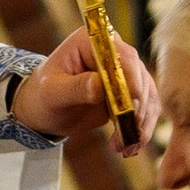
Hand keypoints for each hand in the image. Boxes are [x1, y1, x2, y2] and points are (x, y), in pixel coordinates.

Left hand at [10, 25, 159, 150]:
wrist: (46, 110)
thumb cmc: (43, 96)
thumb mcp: (53, 93)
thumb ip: (76, 87)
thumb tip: (100, 85)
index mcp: (92, 41)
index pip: (120, 55)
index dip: (130, 79)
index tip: (132, 104)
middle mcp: (113, 51)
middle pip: (139, 75)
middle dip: (137, 107)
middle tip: (130, 133)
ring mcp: (124, 71)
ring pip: (146, 94)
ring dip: (141, 123)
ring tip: (126, 147)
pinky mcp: (130, 91)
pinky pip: (145, 108)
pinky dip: (141, 128)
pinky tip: (130, 146)